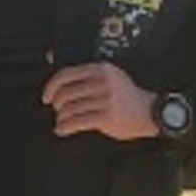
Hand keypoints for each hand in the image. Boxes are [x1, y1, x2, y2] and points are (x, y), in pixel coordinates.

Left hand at [40, 60, 158, 139]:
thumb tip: (56, 66)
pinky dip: (64, 127)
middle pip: (65, 93)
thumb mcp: (110, 77)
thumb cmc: (126, 96)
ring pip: (69, 109)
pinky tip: (62, 129)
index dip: (51, 87)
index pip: (66, 74)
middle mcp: (102, 83)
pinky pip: (76, 122)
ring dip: (61, 118)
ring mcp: (105, 100)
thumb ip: (88, 74)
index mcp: (101, 70)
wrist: (149, 112)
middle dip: (57, 104)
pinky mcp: (106, 116)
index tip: (46, 96)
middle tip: (58, 110)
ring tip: (62, 121)